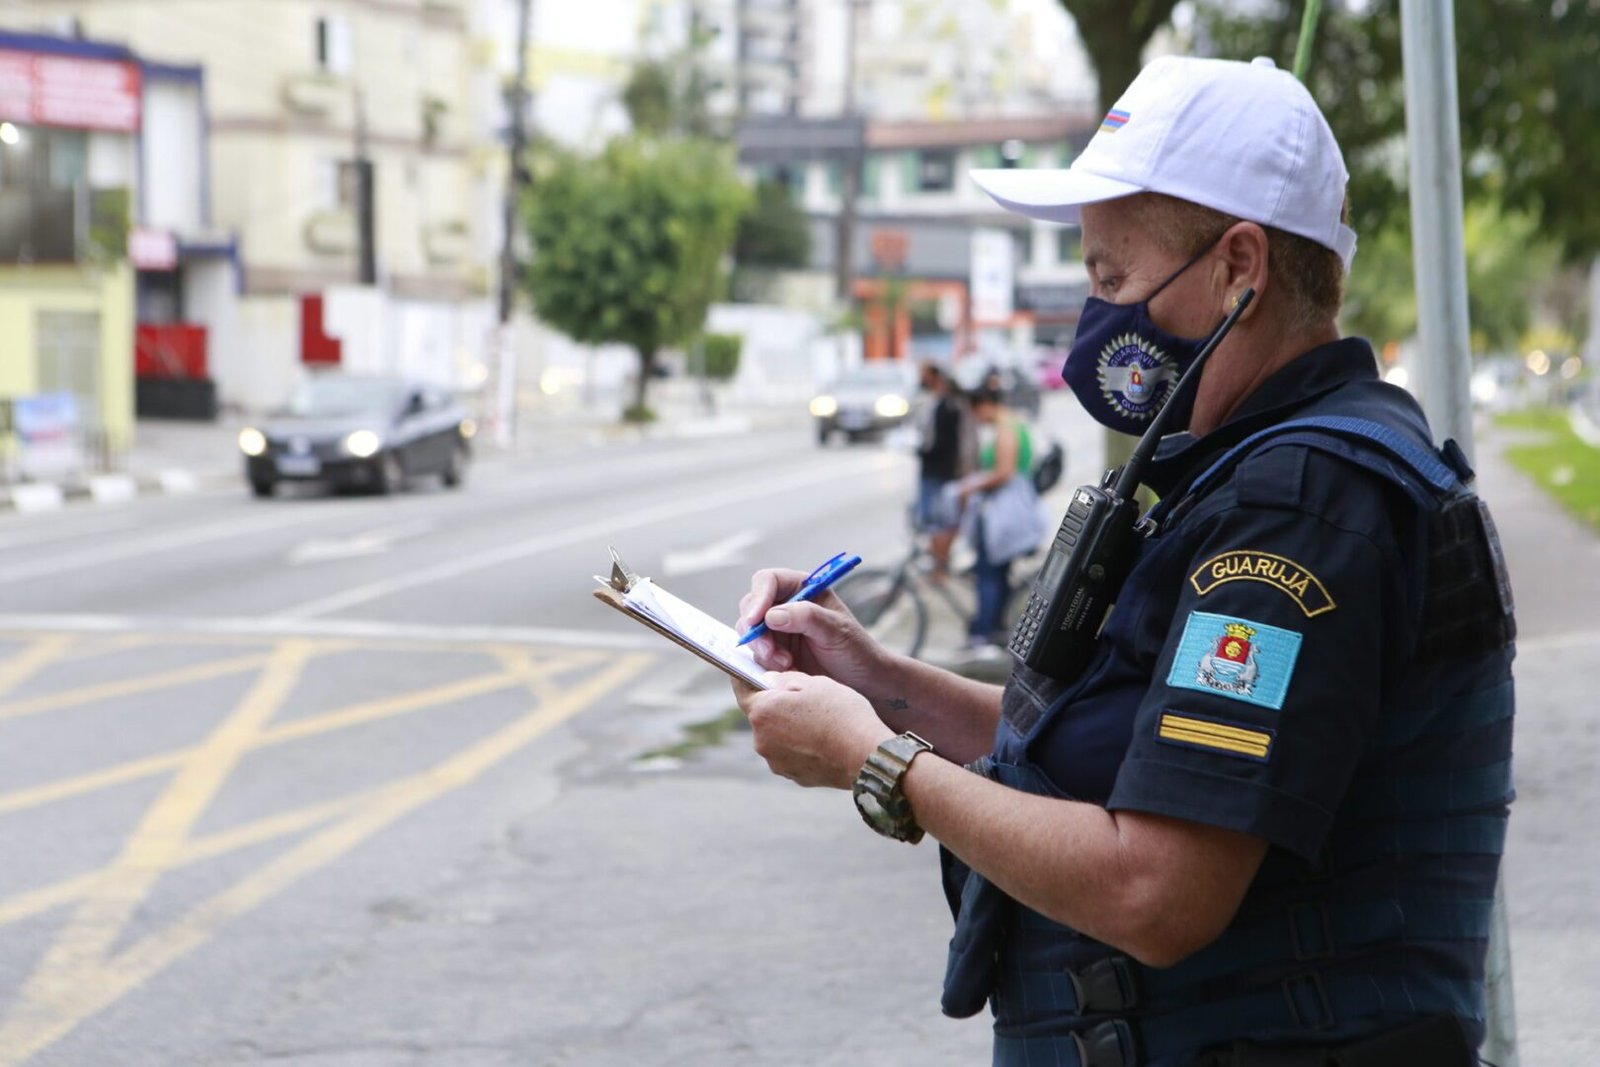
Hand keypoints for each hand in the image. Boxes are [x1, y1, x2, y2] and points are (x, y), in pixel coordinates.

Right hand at [734, 567, 889, 691]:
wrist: (863, 683)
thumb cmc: (856, 650)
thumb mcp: (836, 630)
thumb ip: (807, 617)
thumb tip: (771, 615)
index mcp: (803, 588)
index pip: (769, 581)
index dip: (758, 597)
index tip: (754, 620)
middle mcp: (786, 605)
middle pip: (751, 606)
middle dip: (756, 630)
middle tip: (770, 652)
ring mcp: (778, 630)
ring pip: (750, 633)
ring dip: (762, 650)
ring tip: (786, 664)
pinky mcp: (774, 653)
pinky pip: (755, 654)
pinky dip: (764, 664)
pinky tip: (785, 671)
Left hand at [736, 673, 893, 789]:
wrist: (867, 755)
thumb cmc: (842, 713)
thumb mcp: (815, 682)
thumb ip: (785, 679)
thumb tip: (770, 681)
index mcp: (762, 711)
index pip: (742, 689)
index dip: (747, 677)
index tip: (752, 672)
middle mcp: (761, 740)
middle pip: (762, 715)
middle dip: (776, 705)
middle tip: (801, 696)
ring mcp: (777, 762)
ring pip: (777, 736)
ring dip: (790, 727)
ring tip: (819, 721)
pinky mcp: (794, 776)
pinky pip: (792, 754)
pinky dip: (802, 746)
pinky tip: (824, 739)